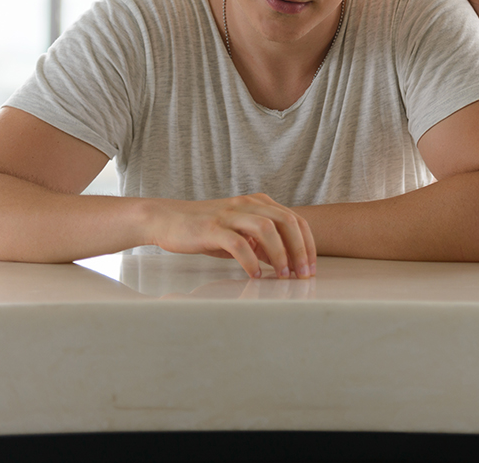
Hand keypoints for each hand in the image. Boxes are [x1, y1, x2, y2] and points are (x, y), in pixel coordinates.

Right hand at [144, 193, 315, 279]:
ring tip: (282, 275)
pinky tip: (255, 274)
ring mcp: (230, 214)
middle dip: (300, 250)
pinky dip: (251, 261)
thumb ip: (262, 244)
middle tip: (303, 274)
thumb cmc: (205, 229)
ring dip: (279, 254)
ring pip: (266, 229)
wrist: (167, 220)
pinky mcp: (212, 228)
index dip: (308, 244)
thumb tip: (285, 262)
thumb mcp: (239, 234)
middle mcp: (248, 204)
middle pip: (286, 222)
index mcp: (259, 203)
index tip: (311, 267)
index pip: (295, 220)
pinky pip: (238, 243)